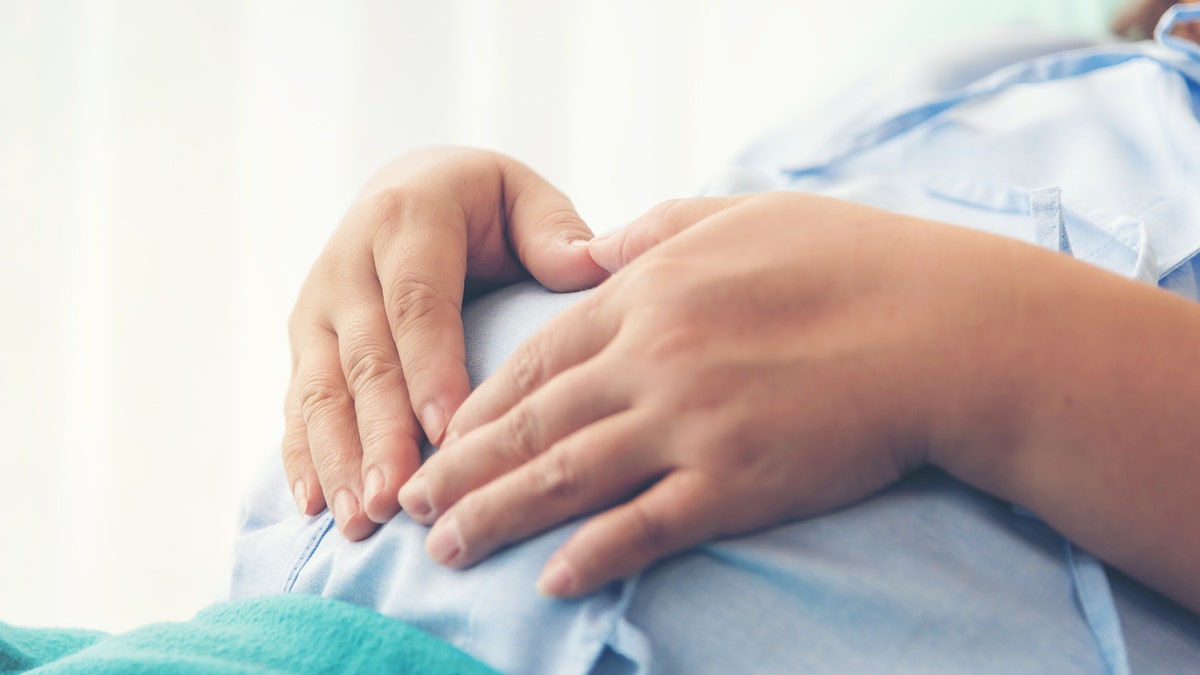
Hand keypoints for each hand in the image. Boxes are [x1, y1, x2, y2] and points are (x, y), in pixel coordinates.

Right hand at [284, 147, 607, 538]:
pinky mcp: (303, 343)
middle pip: (365, 359)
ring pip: (322, 390)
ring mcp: (317, 307)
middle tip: (398, 500)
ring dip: (338, 459)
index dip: (430, 370)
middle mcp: (348, 262)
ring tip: (361, 521)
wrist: (403, 189)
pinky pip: (297, 404)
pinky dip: (303, 456)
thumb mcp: (520, 197)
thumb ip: (552, 231)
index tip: (451, 436)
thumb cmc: (483, 207)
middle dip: (380, 435)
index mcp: (406, 219)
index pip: (417, 302)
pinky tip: (317, 506)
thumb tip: (591, 264)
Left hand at [398, 192, 1036, 595]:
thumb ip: (653, 230)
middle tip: (409, 505)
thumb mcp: (741, 213)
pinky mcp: (736, 483)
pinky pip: (645, 527)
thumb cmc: (850, 259)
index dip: (480, 403)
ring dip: (498, 516)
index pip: (538, 357)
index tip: (441, 432)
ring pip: (566, 479)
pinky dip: (593, 555)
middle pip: (531, 424)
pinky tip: (552, 578)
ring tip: (448, 549)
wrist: (944, 328)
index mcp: (647, 294)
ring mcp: (689, 425)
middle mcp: (651, 361)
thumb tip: (591, 249)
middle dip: (462, 469)